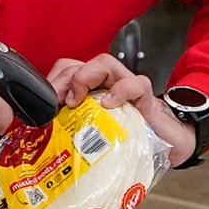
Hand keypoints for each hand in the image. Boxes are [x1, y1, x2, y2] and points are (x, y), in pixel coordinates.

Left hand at [48, 55, 198, 167]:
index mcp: (91, 90)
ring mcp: (125, 87)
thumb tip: (42, 146)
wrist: (165, 143)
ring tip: (76, 101)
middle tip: (56, 103)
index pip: (66, 69)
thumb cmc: (126, 140)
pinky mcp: (144, 98)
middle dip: (63, 80)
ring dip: (85, 78)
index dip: (52, 81)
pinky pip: (135, 84)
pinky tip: (109, 105)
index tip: (43, 103)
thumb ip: (73, 133)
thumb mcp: (93, 136)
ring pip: (104, 63)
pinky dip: (120, 90)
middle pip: (79, 64)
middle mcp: (106, 84)